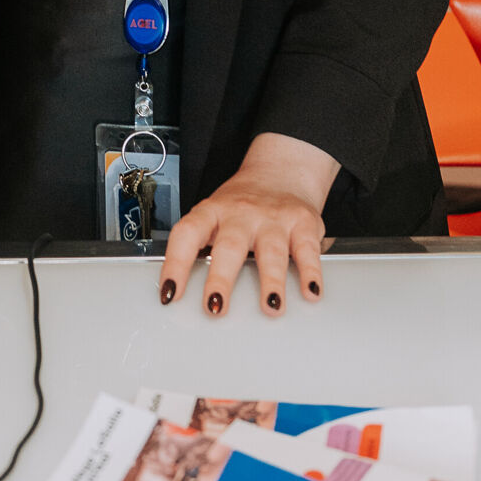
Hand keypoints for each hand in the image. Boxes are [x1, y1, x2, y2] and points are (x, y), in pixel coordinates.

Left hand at [158, 133, 337, 319]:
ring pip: (270, 250)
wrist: (279, 173)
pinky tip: (311, 291)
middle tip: (215, 307)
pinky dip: (310, 271)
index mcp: (211, 212)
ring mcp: (273, 218)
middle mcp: (241, 214)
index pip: (187, 234)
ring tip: (271, 307)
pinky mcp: (303, 222)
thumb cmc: (239, 207)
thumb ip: (201, 249)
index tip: (170, 294)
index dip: (175, 264)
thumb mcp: (214, 217)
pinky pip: (307, 248)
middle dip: (221, 278)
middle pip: (229, 245)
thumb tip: (180, 292)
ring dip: (271, 281)